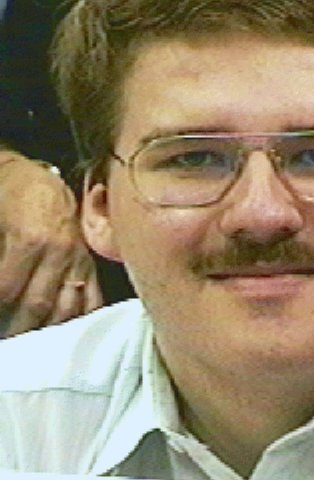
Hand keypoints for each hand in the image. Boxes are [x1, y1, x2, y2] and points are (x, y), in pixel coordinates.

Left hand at [0, 151, 101, 336]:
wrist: (41, 181)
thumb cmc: (11, 198)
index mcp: (30, 240)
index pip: (6, 291)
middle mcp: (60, 253)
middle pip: (37, 307)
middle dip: (15, 330)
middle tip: (7, 342)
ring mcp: (80, 260)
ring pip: (67, 309)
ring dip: (46, 331)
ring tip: (31, 345)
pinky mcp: (91, 264)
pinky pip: (92, 299)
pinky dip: (81, 320)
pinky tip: (68, 336)